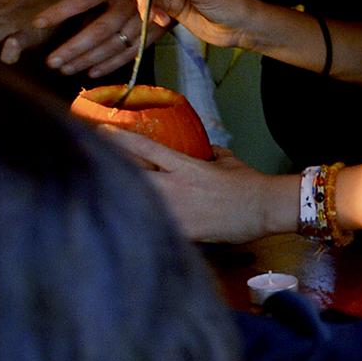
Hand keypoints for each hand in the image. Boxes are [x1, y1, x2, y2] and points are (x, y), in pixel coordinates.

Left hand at [25, 0, 162, 76]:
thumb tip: (65, 16)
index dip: (60, 12)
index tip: (38, 23)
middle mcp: (128, 1)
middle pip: (99, 30)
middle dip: (73, 48)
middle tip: (51, 62)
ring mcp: (143, 18)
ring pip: (114, 45)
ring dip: (88, 60)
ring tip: (65, 69)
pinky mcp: (153, 31)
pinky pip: (131, 53)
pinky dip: (111, 64)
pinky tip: (92, 72)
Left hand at [92, 127, 293, 242]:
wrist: (265, 208)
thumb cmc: (250, 183)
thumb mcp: (229, 162)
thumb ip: (212, 154)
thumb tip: (207, 149)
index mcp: (186, 166)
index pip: (145, 147)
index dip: (120, 138)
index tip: (102, 130)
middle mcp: (176, 186)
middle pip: (132, 174)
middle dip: (113, 168)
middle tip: (96, 163)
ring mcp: (178, 210)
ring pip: (139, 201)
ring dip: (123, 197)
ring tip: (105, 195)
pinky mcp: (184, 230)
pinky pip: (156, 225)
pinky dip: (143, 222)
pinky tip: (130, 223)